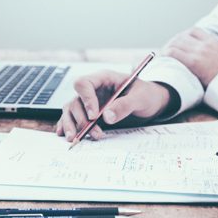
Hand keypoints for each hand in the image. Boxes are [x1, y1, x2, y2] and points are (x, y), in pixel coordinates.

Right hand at [56, 71, 172, 140]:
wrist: (151, 103)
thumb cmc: (146, 95)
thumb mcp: (141, 98)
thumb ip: (125, 105)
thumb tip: (107, 117)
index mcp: (104, 79)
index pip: (84, 84)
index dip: (86, 100)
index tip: (94, 116)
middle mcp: (93, 90)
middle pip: (75, 100)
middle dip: (81, 119)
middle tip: (93, 133)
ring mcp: (90, 102)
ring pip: (71, 110)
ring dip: (71, 125)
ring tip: (75, 139)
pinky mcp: (89, 113)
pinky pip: (73, 118)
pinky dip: (67, 126)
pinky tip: (65, 135)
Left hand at [162, 28, 217, 87]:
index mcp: (215, 42)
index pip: (194, 32)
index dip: (182, 37)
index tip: (178, 44)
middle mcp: (206, 44)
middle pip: (181, 36)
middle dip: (172, 43)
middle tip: (165, 53)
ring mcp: (200, 52)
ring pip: (175, 43)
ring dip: (166, 49)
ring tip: (162, 58)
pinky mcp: (194, 62)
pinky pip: (173, 53)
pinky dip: (165, 55)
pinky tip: (162, 61)